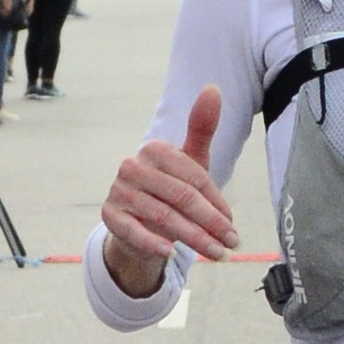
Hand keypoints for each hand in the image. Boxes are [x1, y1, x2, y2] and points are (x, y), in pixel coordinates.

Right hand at [102, 85, 234, 293]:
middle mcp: (132, 166)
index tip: (233, 224)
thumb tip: (213, 88)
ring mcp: (119, 191)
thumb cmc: (171, 190)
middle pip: (182, 197)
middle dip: (211, 224)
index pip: (194, 177)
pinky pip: (133, 231)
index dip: (217, 203)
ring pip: (164, 217)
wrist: (138, 224)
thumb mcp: (190, 163)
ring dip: (194, 239)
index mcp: (154, 149)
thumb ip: (202, 128)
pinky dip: (152, 242)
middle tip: (232, 243)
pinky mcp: (109, 215)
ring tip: (218, 254)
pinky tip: (170, 254)